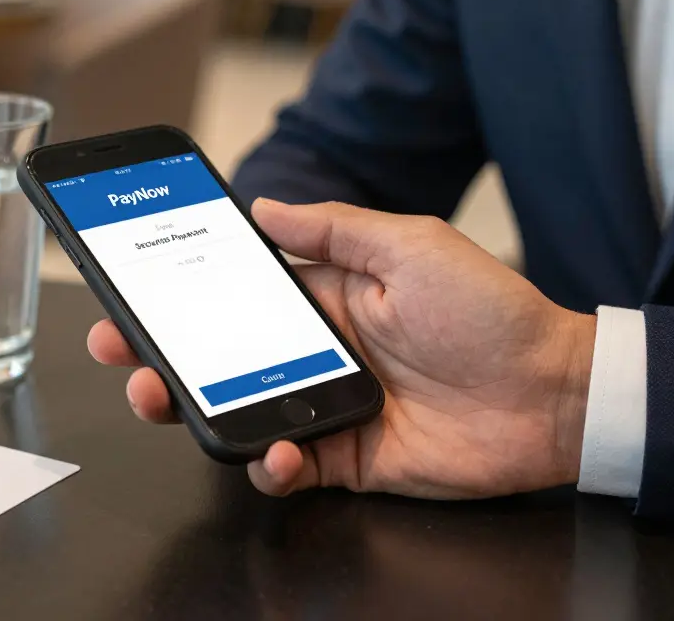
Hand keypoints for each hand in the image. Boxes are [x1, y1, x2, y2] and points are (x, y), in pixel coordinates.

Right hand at [89, 199, 595, 498]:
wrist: (553, 392)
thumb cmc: (489, 310)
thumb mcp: (409, 245)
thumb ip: (332, 229)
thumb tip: (262, 205)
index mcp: (326, 299)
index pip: (234, 295)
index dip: (180, 293)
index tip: (133, 288)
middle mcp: (315, 352)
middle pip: (218, 357)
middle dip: (160, 353)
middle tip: (120, 349)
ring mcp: (326, 407)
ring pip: (236, 413)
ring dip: (191, 409)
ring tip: (163, 399)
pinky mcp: (346, 457)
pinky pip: (287, 468)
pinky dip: (269, 465)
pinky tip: (274, 451)